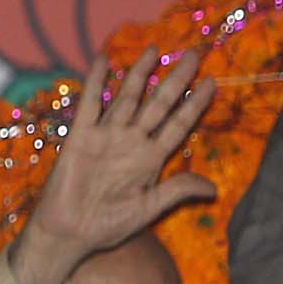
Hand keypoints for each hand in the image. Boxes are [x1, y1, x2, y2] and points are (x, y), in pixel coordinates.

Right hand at [13, 52, 218, 283]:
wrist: (69, 233)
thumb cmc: (108, 225)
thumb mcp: (149, 208)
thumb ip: (177, 191)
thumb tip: (213, 189)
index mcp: (150, 158)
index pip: (179, 124)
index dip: (195, 104)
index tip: (212, 83)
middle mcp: (131, 141)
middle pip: (159, 103)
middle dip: (177, 80)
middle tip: (195, 55)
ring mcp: (107, 135)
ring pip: (129, 97)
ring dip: (141, 73)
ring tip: (155, 50)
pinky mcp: (81, 135)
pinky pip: (91, 102)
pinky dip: (96, 81)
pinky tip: (104, 60)